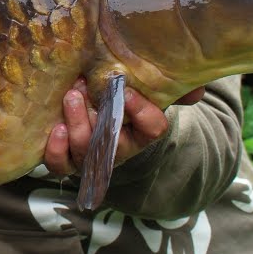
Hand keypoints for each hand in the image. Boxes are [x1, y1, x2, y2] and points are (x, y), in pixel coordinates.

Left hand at [41, 77, 203, 176]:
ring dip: (77, 125)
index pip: (153, 128)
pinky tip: (56, 129)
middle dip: (99, 118)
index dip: (142, 112)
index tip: (127, 91)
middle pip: (113, 143)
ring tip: (69, 98)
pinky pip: (61, 165)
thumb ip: (175, 88)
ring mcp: (91, 156)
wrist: (100, 118)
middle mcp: (118, 148)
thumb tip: (196, 90)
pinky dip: (57, 150)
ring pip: (85, 153)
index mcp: (143, 131)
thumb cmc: (126, 102)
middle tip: (83, 89)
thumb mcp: (150, 91)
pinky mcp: (67, 159)